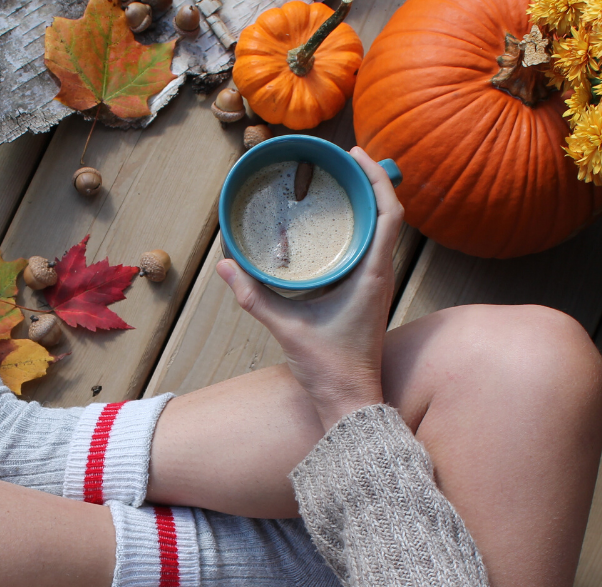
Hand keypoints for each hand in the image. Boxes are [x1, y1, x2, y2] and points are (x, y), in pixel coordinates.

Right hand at [217, 147, 403, 430]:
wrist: (350, 401)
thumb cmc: (329, 367)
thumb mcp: (287, 327)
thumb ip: (254, 296)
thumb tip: (226, 265)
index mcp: (372, 276)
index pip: (389, 214)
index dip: (376, 179)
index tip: (355, 155)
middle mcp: (381, 275)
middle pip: (387, 214)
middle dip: (368, 182)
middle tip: (339, 162)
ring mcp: (377, 285)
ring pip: (382, 231)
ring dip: (365, 203)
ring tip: (337, 184)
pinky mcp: (368, 294)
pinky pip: (370, 248)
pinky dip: (358, 227)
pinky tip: (333, 225)